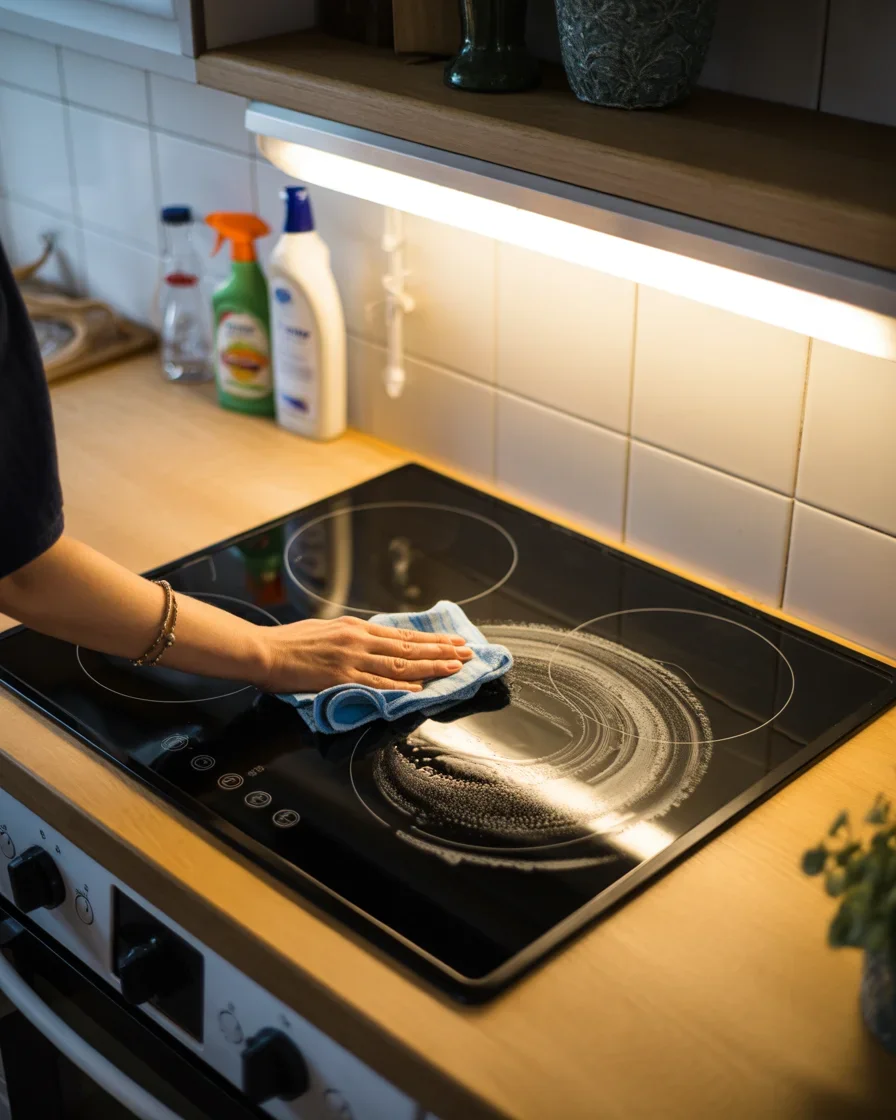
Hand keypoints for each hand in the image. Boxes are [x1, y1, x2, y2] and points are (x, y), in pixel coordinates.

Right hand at [252, 615, 472, 693]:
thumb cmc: (290, 642)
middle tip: (466, 653)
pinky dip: (400, 687)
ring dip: (430, 667)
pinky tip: (419, 689)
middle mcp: (359, 639)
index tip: (452, 642)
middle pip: (409, 647)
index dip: (430, 640)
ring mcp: (352, 658)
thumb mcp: (326, 630)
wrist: (264, 651)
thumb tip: (371, 644)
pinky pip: (376, 684)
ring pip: (400, 664)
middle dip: (441, 651)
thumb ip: (351, 638)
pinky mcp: (341, 677)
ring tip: (454, 668)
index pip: (402, 635)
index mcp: (356, 628)